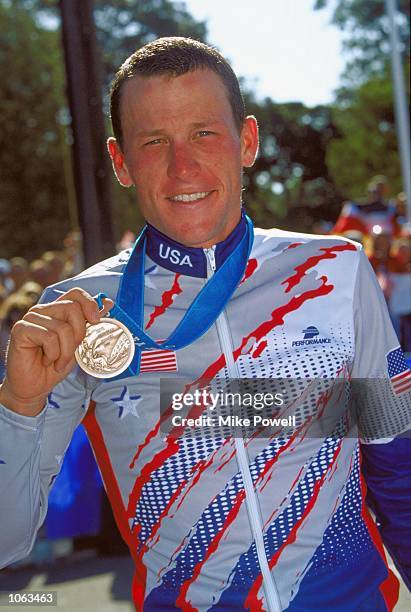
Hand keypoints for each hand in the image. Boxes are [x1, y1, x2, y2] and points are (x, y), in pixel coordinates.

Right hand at [0, 288, 112, 415]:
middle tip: (73, 351)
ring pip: (62, 327)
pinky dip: (53, 354)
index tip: (96, 321)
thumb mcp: (78, 344)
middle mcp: (43, 310)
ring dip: (66, 351)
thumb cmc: (56, 365)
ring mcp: (31, 318)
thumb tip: (108, 302)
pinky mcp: (21, 329)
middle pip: (72, 307)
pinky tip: (46, 360)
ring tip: (58, 361)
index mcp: (57, 310)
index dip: (89, 303)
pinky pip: (49, 337)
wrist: (36, 387)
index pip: (75, 293)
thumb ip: (89, 324)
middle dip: (79, 334)